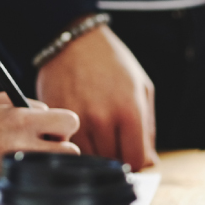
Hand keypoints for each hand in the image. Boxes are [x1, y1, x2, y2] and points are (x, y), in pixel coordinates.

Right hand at [0, 94, 80, 203]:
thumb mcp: (0, 103)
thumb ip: (31, 105)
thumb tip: (54, 116)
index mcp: (23, 120)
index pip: (70, 121)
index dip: (64, 127)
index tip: (53, 131)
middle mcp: (25, 144)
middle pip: (72, 149)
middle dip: (62, 149)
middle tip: (45, 149)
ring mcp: (20, 169)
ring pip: (59, 170)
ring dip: (50, 167)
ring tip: (32, 163)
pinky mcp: (14, 190)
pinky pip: (41, 186)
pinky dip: (36, 182)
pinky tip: (21, 176)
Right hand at [37, 24, 157, 170]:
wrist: (75, 41)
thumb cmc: (113, 63)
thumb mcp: (142, 90)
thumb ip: (148, 129)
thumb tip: (149, 162)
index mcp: (129, 110)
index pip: (135, 160)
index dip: (137, 163)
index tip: (133, 156)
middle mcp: (102, 118)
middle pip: (111, 162)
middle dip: (116, 158)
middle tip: (115, 144)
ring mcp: (76, 119)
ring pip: (88, 158)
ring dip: (94, 153)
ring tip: (97, 135)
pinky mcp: (54, 118)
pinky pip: (66, 146)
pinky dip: (73, 144)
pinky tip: (79, 131)